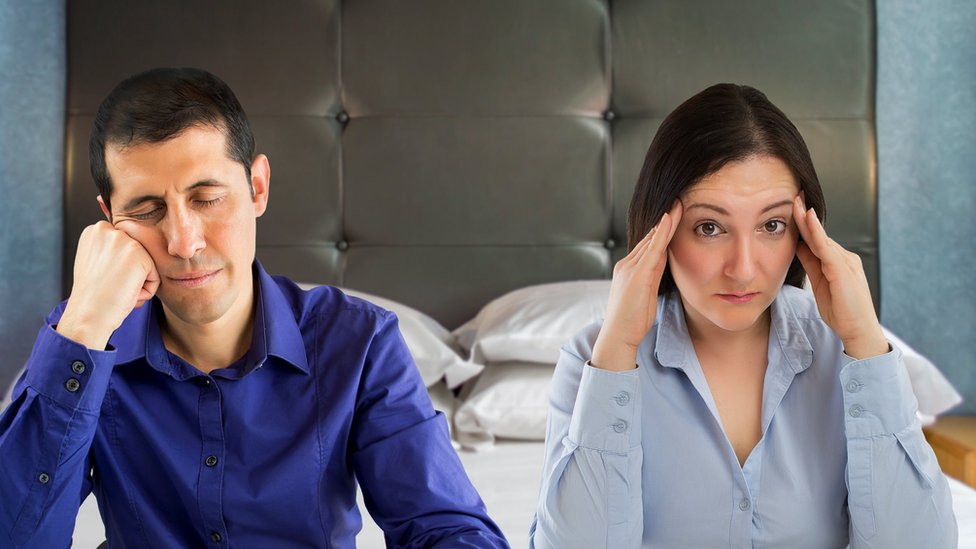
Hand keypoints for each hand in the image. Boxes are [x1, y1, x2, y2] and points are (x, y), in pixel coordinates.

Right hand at [57, 221, 158, 348]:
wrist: (88, 316)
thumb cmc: (93, 297)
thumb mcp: (96, 263)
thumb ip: (111, 251)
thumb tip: (131, 252)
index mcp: (95, 231)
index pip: (126, 247)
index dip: (118, 269)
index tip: (104, 279)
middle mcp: (108, 230)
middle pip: (138, 255)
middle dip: (129, 275)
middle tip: (110, 286)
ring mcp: (123, 241)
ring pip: (147, 266)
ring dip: (138, 283)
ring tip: (118, 290)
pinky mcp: (139, 255)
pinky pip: (155, 277)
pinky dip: (146, 291)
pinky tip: (126, 293)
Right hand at [591, 201, 681, 370]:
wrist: (616, 336)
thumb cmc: (631, 322)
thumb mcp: (644, 297)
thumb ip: (650, 280)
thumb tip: (660, 269)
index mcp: (628, 270)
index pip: (647, 246)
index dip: (660, 231)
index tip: (672, 217)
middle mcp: (627, 265)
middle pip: (649, 239)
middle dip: (664, 221)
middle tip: (678, 202)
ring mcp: (630, 268)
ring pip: (651, 240)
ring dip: (665, 221)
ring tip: (678, 204)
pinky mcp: (636, 274)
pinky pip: (652, 248)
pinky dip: (661, 232)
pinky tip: (669, 219)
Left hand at [792, 196, 887, 358]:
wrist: (858, 330)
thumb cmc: (841, 311)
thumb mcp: (820, 283)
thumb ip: (811, 263)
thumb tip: (798, 245)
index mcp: (837, 261)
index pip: (817, 238)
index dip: (804, 223)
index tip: (792, 206)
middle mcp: (844, 257)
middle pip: (819, 233)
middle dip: (804, 214)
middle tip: (793, 194)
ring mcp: (845, 262)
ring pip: (822, 237)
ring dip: (807, 219)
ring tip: (795, 201)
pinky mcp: (843, 270)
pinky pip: (826, 247)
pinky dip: (817, 232)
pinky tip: (808, 218)